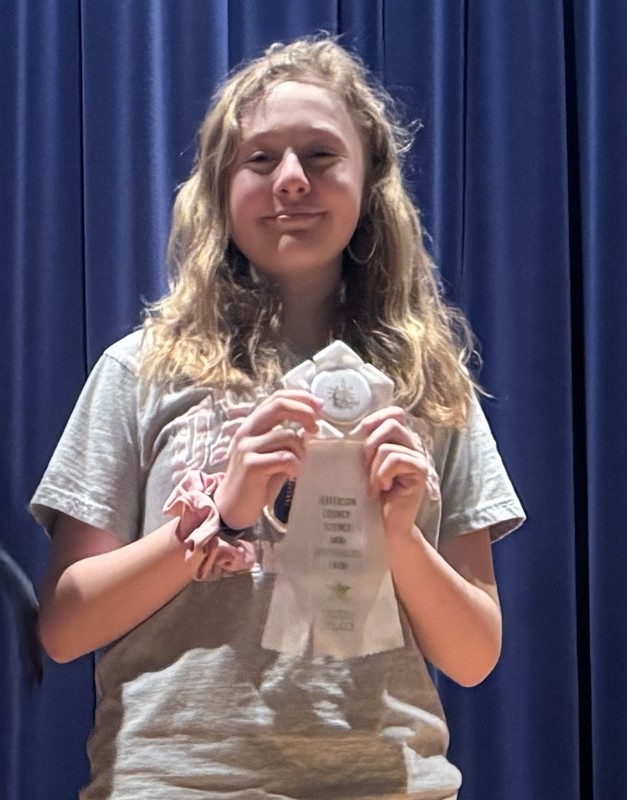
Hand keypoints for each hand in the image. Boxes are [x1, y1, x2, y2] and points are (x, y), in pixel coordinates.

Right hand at [212, 390, 321, 529]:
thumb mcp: (273, 455)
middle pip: (279, 406)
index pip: (276, 397)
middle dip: (304, 412)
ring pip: (287, 435)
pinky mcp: (251, 465)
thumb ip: (287, 440)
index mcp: (253, 425)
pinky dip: (295, 466)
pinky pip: (285, 457)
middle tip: (317, 427)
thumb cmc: (256, 482)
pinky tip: (291, 475)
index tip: (320, 406)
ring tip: (297, 466)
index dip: (301, 397)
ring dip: (301, 451)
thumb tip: (309, 429)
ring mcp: (247, 447)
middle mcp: (246, 431)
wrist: (232, 508)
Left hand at [358, 406, 432, 537]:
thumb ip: (358, 447)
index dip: (376, 417)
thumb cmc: (370, 497)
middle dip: (369, 445)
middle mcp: (411, 445)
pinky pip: (395, 460)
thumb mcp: (361, 467)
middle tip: (363, 467)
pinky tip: (381, 490)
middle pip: (391, 424)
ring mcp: (418, 457)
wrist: (384, 526)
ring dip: (373, 467)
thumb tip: (338, 431)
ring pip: (388, 446)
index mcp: (397, 440)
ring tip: (373, 485)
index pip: (393, 413)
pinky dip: (382, 475)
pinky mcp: (420, 471)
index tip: (360, 431)